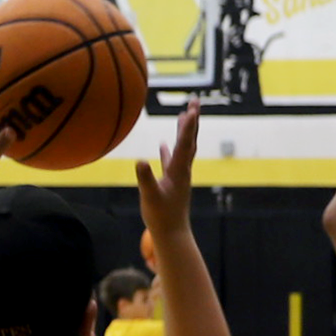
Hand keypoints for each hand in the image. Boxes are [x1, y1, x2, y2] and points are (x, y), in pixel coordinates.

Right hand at [136, 99, 202, 242]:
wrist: (172, 234)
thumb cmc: (161, 217)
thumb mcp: (150, 196)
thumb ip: (146, 178)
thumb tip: (140, 160)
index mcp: (178, 171)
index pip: (185, 144)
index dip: (188, 126)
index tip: (192, 108)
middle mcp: (182, 170)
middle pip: (189, 140)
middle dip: (192, 120)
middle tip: (195, 101)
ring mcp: (178, 175)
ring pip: (183, 148)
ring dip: (184, 131)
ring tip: (184, 114)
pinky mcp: (172, 182)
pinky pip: (171, 160)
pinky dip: (169, 149)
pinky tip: (163, 144)